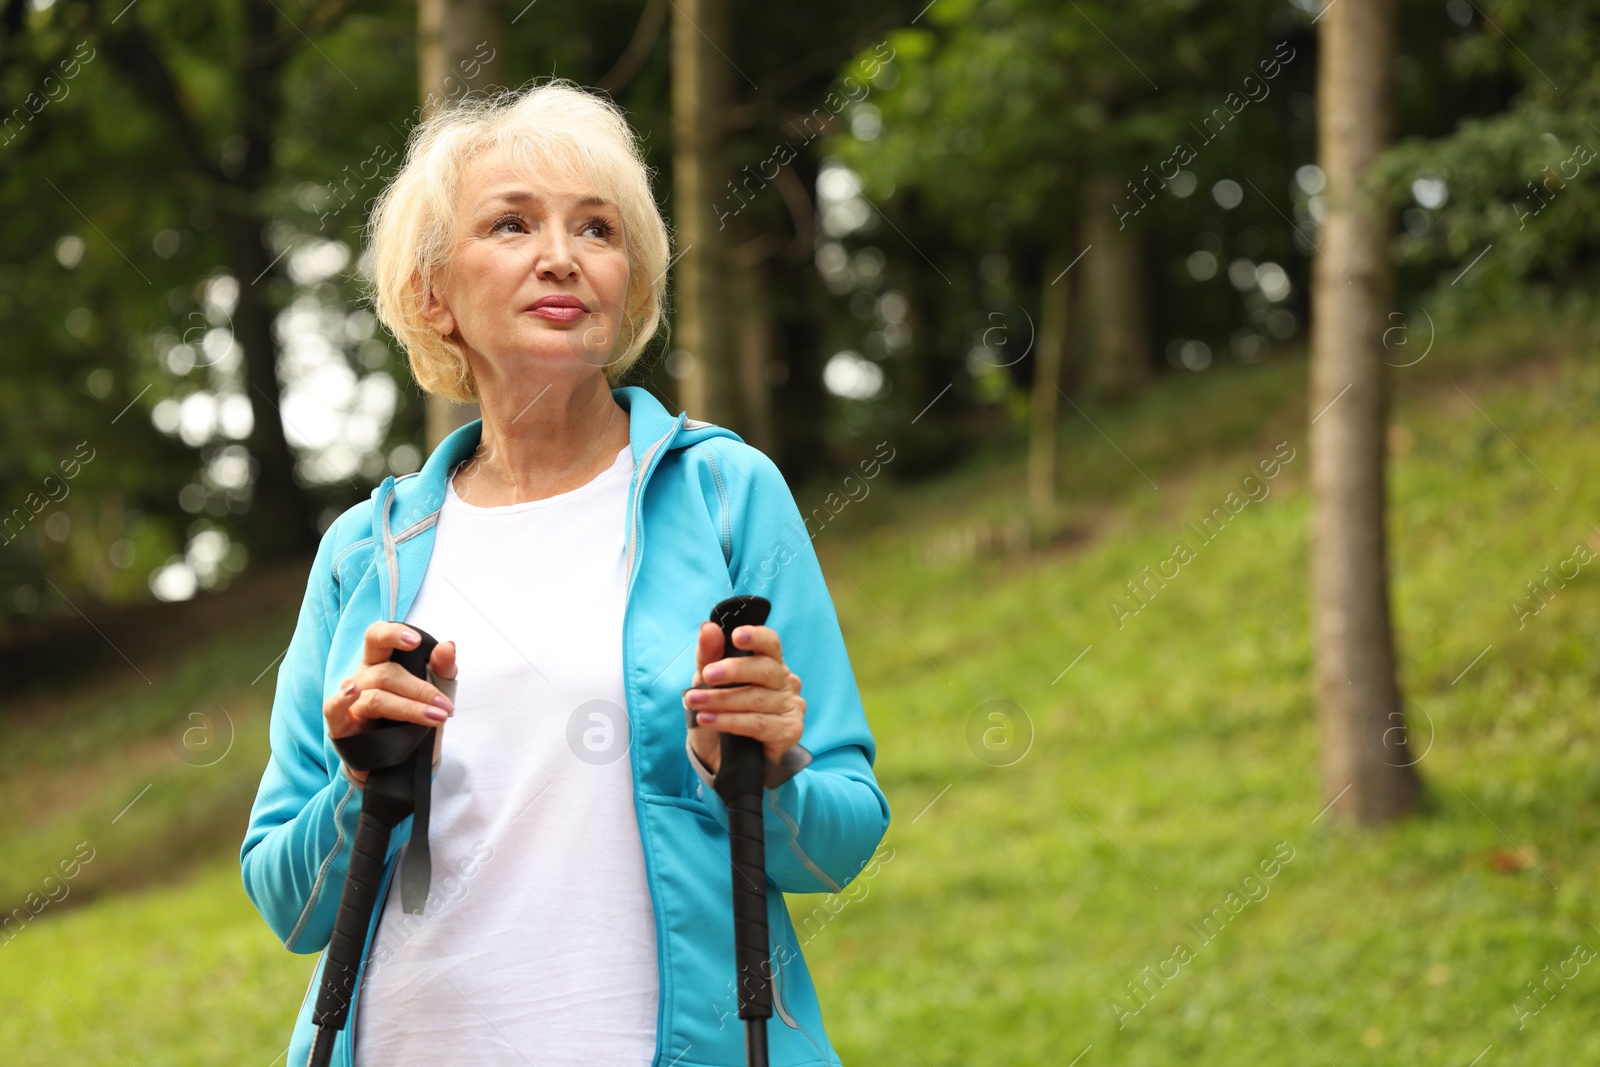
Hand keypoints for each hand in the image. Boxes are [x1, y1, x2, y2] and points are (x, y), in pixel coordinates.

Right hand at [324, 622, 457, 784]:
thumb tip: (448, 646)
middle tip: (445, 707)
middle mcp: (362, 679)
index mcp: (381, 664)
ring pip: (376, 697)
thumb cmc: (413, 722)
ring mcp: (349, 702)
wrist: (403, 764)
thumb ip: (442, 669)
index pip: (377, 637)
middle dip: (420, 690)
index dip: (392, 634)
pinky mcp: (340, 725)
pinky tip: (353, 693)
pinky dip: (341, 699)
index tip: (416, 641)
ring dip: (409, 708)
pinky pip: (333, 708)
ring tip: (436, 718)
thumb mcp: (435, 694)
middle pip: (386, 673)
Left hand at [686, 621, 805, 774]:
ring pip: (757, 698)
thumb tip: (708, 628)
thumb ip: (709, 655)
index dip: (755, 636)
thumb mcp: (708, 683)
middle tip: (707, 675)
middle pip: (765, 669)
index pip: (770, 643)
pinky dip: (730, 721)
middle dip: (733, 670)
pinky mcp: (789, 731)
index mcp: (769, 663)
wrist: (723, 757)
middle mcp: (785, 682)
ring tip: (696, 702)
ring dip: (722, 700)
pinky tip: (709, 720)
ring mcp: (790, 707)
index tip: (736, 635)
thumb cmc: (721, 712)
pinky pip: (758, 724)